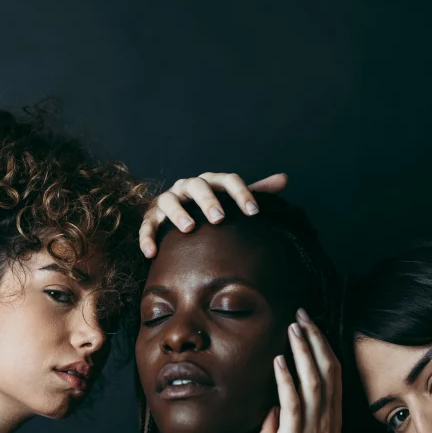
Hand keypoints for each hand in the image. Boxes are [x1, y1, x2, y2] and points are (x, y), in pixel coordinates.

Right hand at [139, 171, 287, 256]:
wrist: (178, 209)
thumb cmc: (211, 206)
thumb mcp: (232, 198)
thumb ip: (256, 191)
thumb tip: (284, 179)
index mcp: (211, 181)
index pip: (229, 180)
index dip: (242, 194)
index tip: (255, 212)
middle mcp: (188, 186)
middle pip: (198, 185)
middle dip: (208, 200)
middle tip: (220, 218)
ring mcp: (168, 199)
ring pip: (169, 201)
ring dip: (178, 213)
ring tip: (189, 228)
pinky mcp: (151, 216)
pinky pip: (147, 224)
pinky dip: (146, 236)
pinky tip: (152, 253)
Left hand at [272, 309, 345, 432]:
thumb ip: (318, 429)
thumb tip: (311, 414)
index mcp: (333, 420)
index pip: (332, 374)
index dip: (323, 347)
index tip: (312, 326)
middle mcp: (327, 418)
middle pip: (326, 368)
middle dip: (315, 337)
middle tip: (303, 313)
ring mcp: (313, 427)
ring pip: (313, 378)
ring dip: (303, 350)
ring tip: (293, 326)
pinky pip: (292, 403)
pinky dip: (287, 379)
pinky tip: (279, 361)